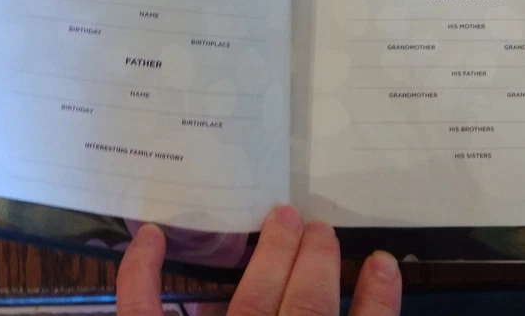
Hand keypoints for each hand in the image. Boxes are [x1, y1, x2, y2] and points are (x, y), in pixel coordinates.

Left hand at [116, 206, 401, 315]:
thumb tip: (372, 283)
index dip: (378, 304)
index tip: (385, 263)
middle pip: (303, 312)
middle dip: (315, 266)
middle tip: (320, 228)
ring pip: (248, 306)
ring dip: (272, 259)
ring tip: (286, 217)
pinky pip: (140, 312)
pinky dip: (139, 274)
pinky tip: (151, 234)